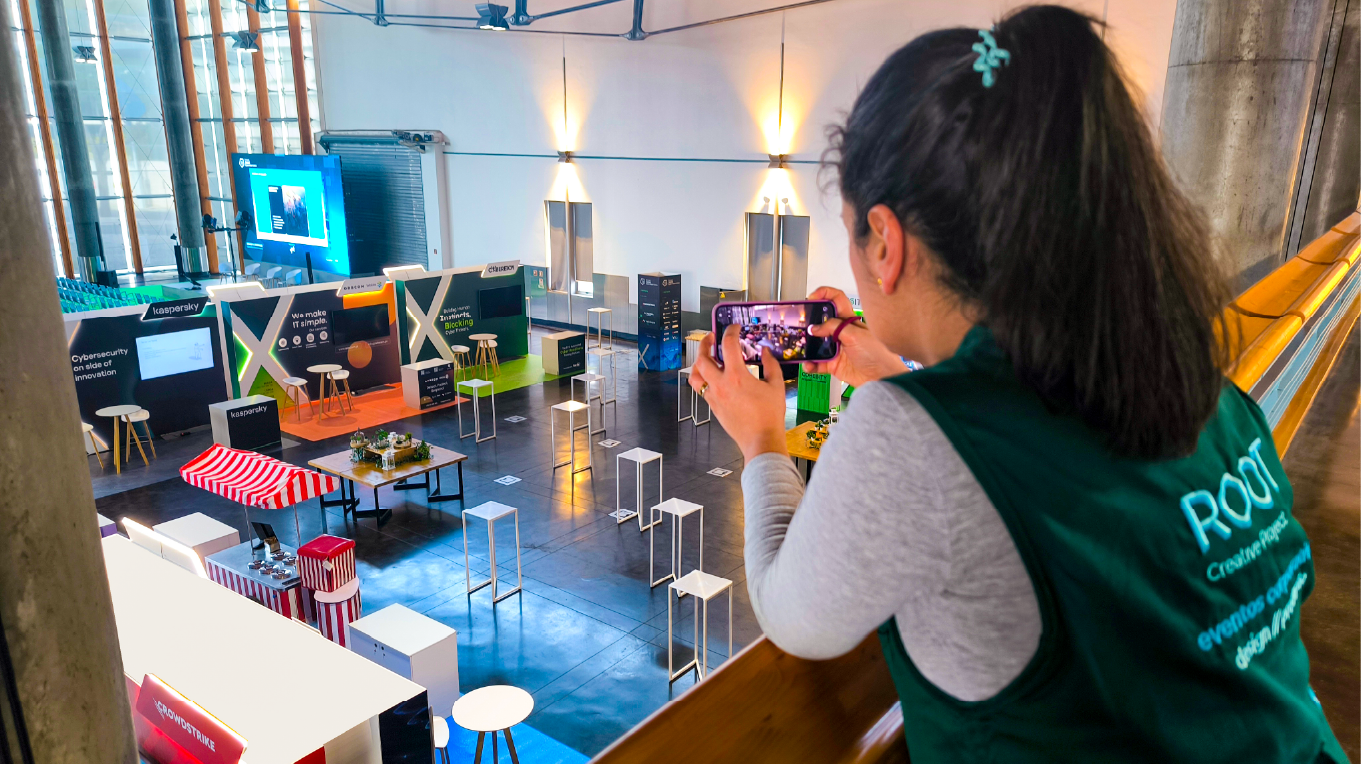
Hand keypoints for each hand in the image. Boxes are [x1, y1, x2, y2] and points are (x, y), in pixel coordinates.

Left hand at [688, 326, 788, 461]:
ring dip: (698, 363)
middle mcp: (721, 385)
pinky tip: (713, 377)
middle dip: (705, 344)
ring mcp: (714, 397)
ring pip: (695, 376)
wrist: (760, 440)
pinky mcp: (713, 407)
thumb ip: (771, 365)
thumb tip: (765, 352)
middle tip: (712, 338)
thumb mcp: (776, 385)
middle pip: (702, 359)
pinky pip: (701, 389)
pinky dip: (704, 379)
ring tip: (706, 358)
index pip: (728, 345)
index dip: (731, 332)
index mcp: (737, 377)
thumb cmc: (769, 416)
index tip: (734, 328)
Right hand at [802, 286, 906, 386]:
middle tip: (800, 325)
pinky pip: (817, 363)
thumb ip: (833, 327)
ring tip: (800, 347)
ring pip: (816, 343)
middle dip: (809, 322)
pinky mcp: (834, 364)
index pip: (836, 300)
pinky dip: (811, 364)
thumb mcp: (855, 335)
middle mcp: (841, 332)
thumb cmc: (877, 354)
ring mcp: (836, 348)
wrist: (882, 378)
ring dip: (807, 346)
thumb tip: (815, 328)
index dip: (824, 294)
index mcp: (849, 320)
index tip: (812, 298)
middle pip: (821, 321)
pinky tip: (809, 365)